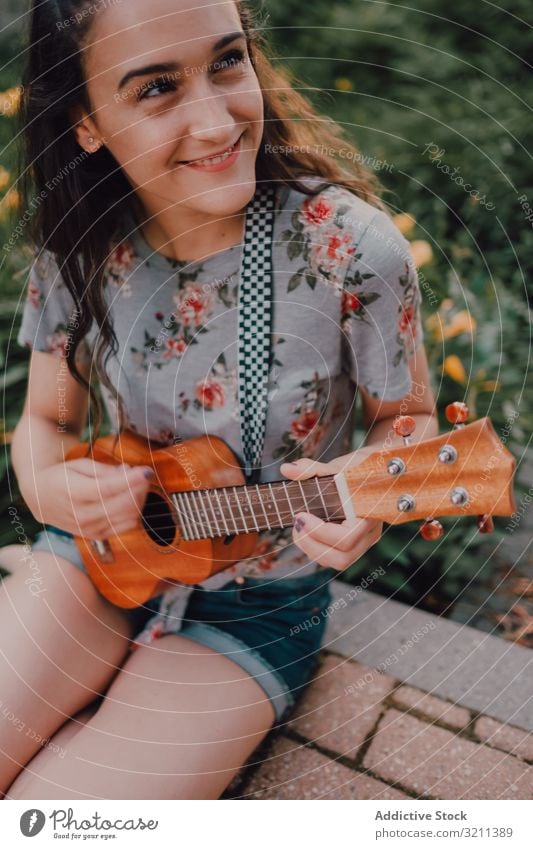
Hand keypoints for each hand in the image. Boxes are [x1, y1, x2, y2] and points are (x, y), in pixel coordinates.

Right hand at [30, 459, 153, 538]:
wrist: (42, 499)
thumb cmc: (62, 477)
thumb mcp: (79, 465)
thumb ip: (104, 470)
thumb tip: (128, 472)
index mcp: (75, 493)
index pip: (110, 489)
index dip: (132, 480)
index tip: (147, 470)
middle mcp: (83, 515)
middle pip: (124, 504)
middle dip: (140, 487)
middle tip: (142, 474)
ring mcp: (91, 529)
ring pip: (129, 516)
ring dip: (139, 498)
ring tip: (135, 484)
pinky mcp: (98, 536)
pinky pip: (127, 525)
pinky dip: (134, 511)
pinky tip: (130, 499)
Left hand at [280, 448, 382, 570]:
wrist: (371, 474)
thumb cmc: (356, 470)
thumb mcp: (336, 467)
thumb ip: (312, 469)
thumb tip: (286, 469)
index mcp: (370, 514)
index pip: (347, 537)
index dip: (320, 532)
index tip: (301, 515)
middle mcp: (369, 534)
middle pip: (342, 558)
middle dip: (312, 545)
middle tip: (297, 524)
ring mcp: (363, 543)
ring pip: (338, 561)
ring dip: (311, 549)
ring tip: (299, 528)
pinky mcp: (353, 546)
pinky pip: (334, 558)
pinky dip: (315, 549)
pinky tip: (306, 531)